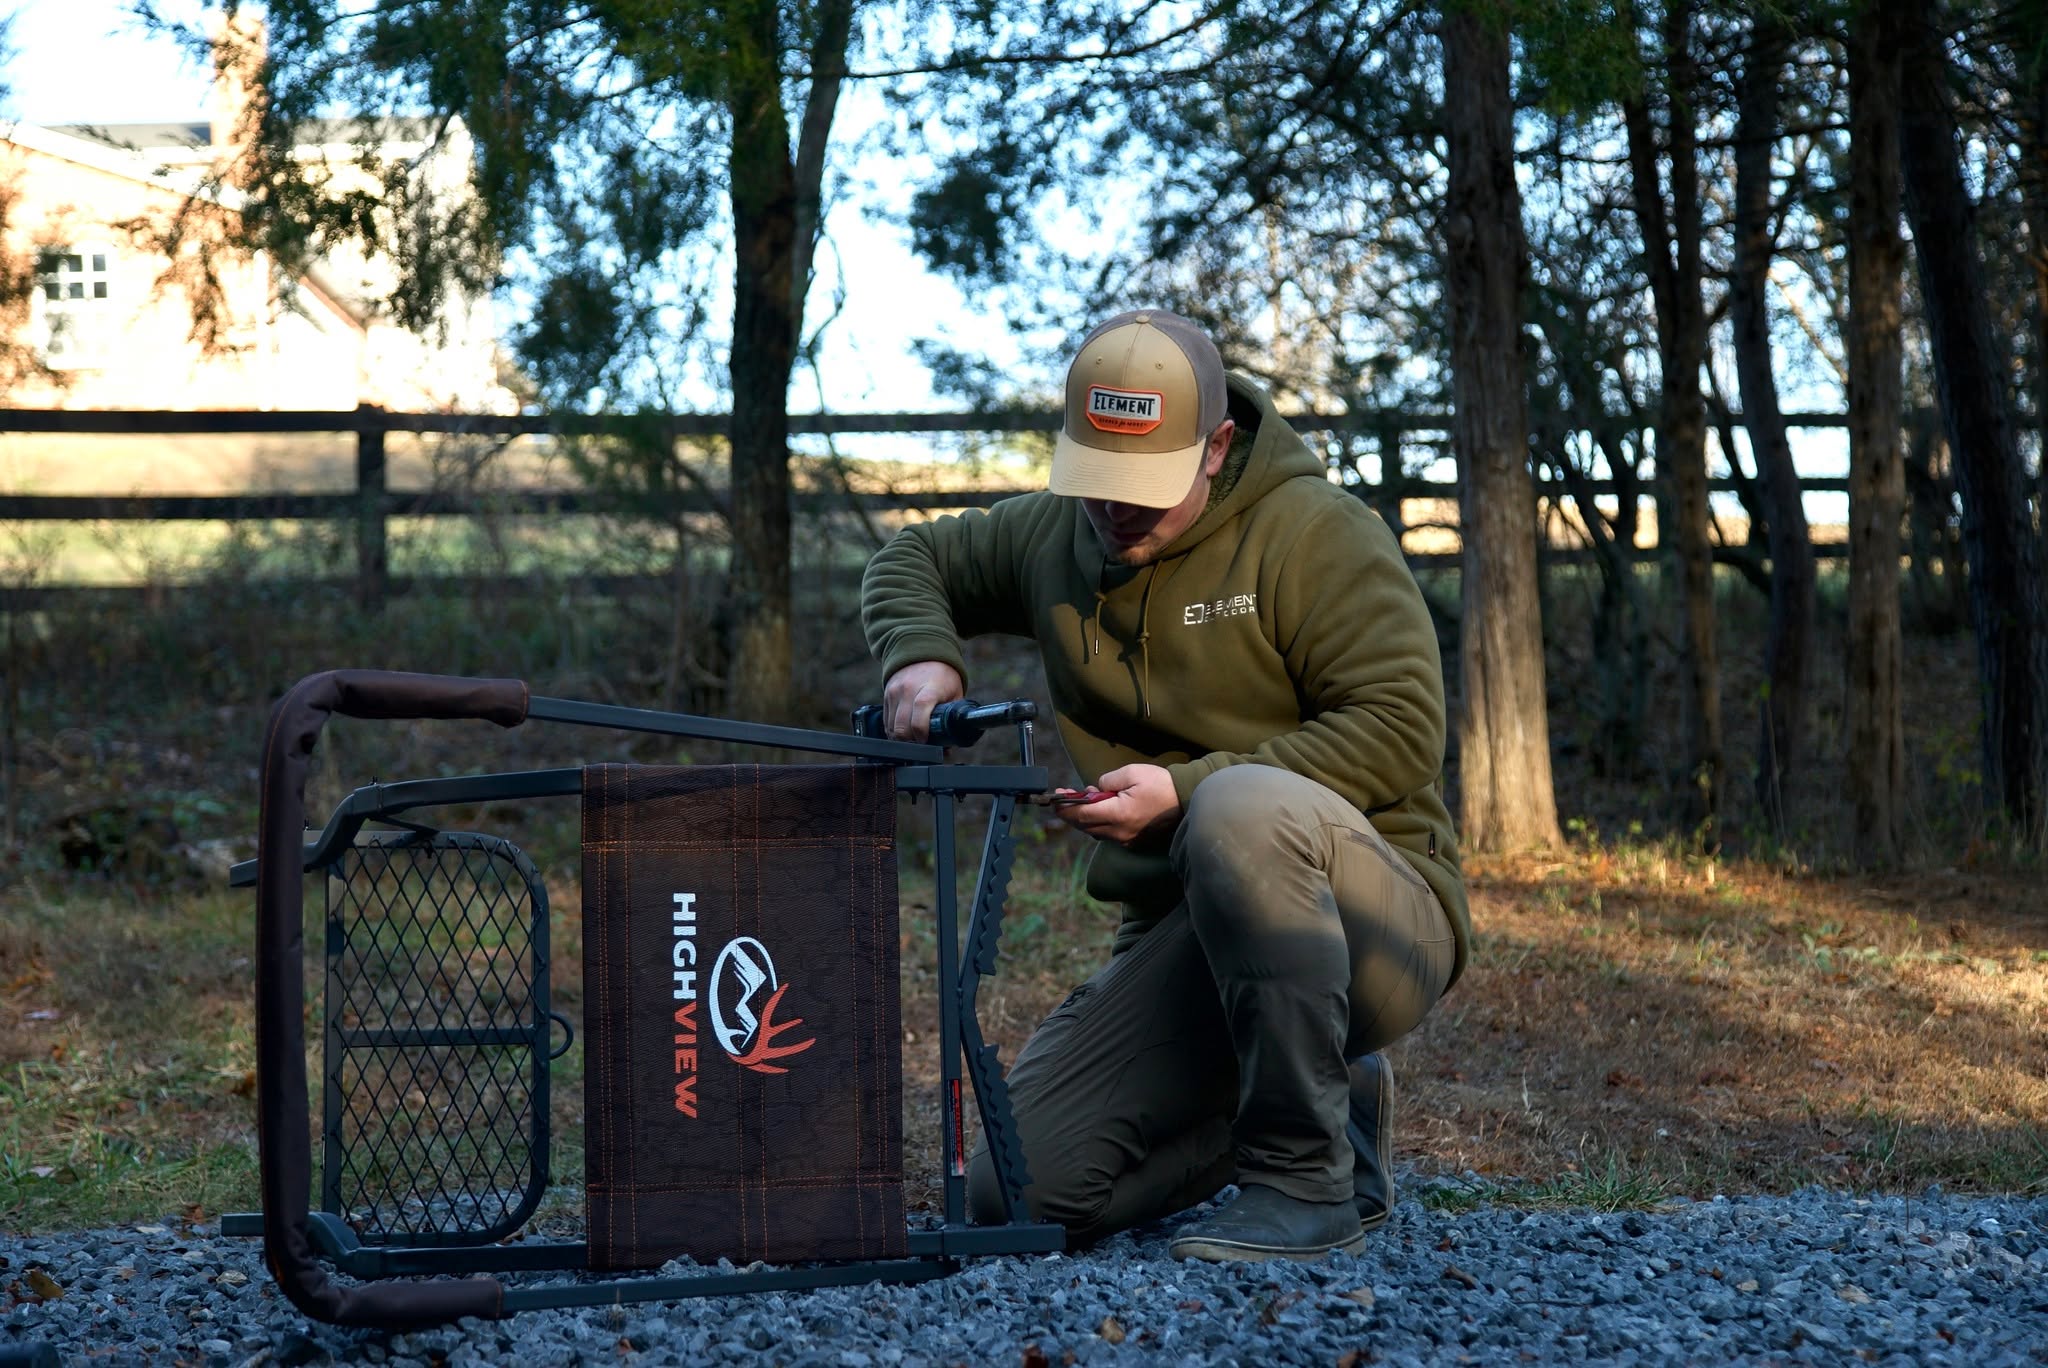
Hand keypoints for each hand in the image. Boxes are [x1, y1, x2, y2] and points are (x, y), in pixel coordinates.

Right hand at [882, 661, 964, 741]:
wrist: (924, 651)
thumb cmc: (944, 677)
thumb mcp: (955, 694)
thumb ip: (951, 718)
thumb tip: (947, 748)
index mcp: (930, 688)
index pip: (920, 712)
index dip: (921, 732)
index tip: (927, 742)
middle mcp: (908, 689)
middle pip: (902, 725)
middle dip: (911, 742)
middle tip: (921, 745)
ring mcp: (895, 691)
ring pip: (891, 727)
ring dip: (901, 739)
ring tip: (913, 740)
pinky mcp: (886, 694)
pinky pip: (886, 721)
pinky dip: (894, 731)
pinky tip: (905, 732)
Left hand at [1056, 763, 1181, 846]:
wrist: (1185, 800)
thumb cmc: (1160, 784)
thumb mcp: (1131, 773)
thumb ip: (1107, 780)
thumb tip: (1097, 789)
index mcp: (1118, 814)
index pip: (1082, 814)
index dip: (1065, 808)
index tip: (1055, 799)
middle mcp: (1119, 832)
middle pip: (1085, 826)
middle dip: (1071, 812)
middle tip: (1065, 797)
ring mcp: (1127, 839)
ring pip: (1095, 831)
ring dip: (1085, 817)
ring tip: (1086, 799)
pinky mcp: (1133, 841)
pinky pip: (1108, 834)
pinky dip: (1099, 822)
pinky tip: (1102, 809)